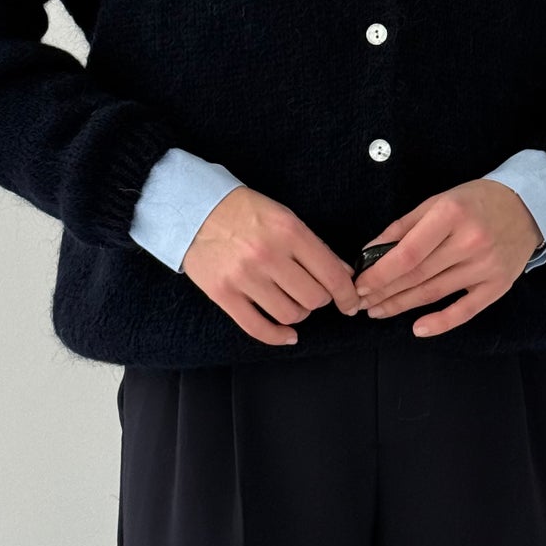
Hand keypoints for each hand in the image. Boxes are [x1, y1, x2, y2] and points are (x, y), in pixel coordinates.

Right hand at [180, 187, 361, 344]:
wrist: (194, 209)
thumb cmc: (244, 212)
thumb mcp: (285, 217)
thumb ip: (314, 247)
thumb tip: (343, 275)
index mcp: (288, 232)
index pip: (330, 273)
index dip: (347, 294)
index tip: (351, 303)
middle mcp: (268, 255)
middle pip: (313, 298)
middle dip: (320, 299)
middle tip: (313, 292)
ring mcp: (244, 277)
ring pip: (290, 314)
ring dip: (298, 313)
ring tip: (292, 301)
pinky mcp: (224, 295)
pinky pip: (258, 328)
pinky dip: (278, 336)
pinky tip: (288, 334)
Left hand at [353, 179, 543, 336]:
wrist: (528, 206)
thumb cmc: (477, 200)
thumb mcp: (438, 200)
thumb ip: (404, 226)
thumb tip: (371, 252)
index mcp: (451, 214)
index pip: (408, 253)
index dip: (380, 273)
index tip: (360, 284)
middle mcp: (470, 242)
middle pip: (417, 275)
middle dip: (384, 291)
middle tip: (361, 302)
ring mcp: (486, 266)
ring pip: (435, 293)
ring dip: (401, 306)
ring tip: (378, 311)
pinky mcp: (498, 286)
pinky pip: (465, 310)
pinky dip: (440, 322)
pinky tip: (417, 328)